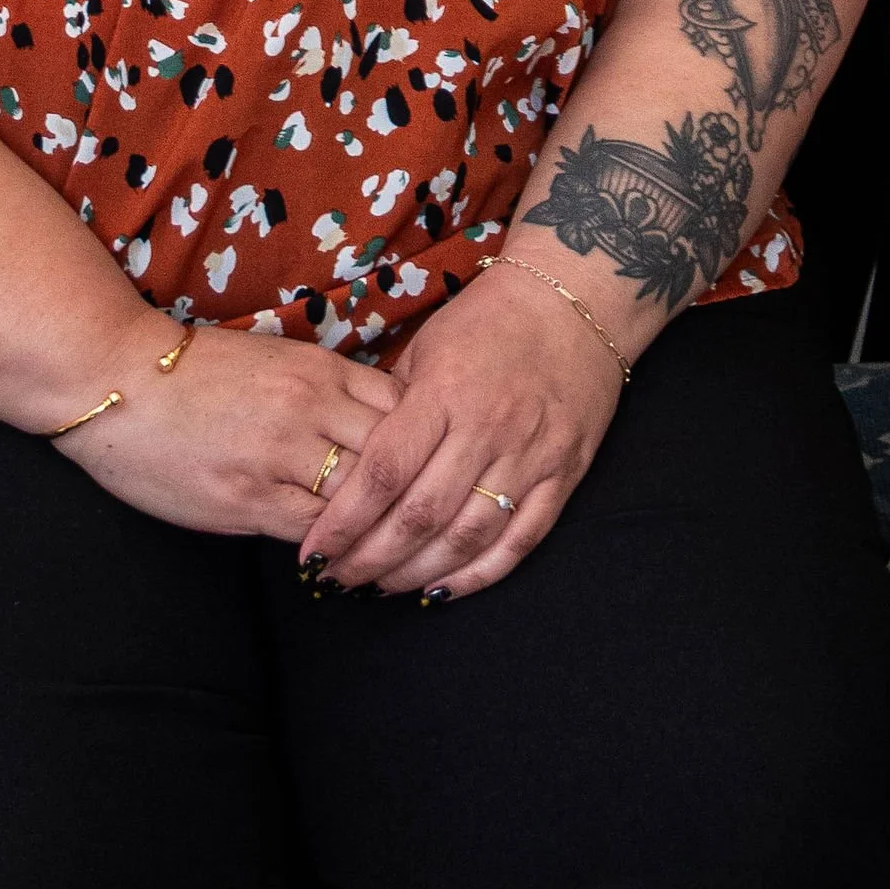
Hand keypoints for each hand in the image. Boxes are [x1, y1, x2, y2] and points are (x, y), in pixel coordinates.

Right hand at [60, 318, 400, 542]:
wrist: (120, 381)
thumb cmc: (196, 373)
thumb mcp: (274, 363)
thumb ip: (324, 392)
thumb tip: (369, 431)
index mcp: (319, 369)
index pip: (402, 408)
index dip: (421, 444)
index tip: (427, 471)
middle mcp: (309, 406)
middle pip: (393, 455)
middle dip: (412, 490)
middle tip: (424, 523)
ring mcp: (280, 453)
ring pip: (360, 498)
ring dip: (376, 529)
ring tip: (390, 553)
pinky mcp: (247, 498)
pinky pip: (314, 532)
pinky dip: (334, 549)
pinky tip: (339, 561)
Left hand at [299, 255, 626, 598]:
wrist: (576, 299)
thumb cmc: (490, 318)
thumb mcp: (426, 345)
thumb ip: (391, 406)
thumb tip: (348, 463)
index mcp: (445, 392)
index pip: (384, 473)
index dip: (344, 522)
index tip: (314, 553)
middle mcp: (488, 428)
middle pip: (420, 517)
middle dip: (370, 560)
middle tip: (338, 580)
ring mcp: (531, 454)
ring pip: (467, 538)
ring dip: (417, 574)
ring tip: (381, 587)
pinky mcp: (565, 473)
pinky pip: (520, 540)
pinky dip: (479, 575)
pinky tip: (443, 589)